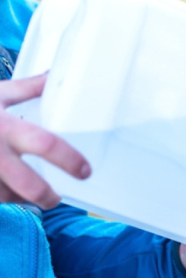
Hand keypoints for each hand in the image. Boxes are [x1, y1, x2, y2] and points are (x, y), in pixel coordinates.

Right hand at [0, 73, 90, 208]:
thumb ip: (26, 88)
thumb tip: (53, 76)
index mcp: (4, 126)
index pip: (45, 144)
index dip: (69, 160)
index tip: (84, 171)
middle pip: (29, 186)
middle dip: (47, 197)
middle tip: (55, 199)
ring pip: (6, 198)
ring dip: (18, 200)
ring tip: (24, 195)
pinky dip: (0, 200)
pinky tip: (3, 191)